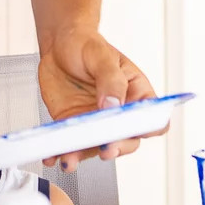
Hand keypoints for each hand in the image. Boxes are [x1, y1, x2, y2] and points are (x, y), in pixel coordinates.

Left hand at [38, 29, 157, 171]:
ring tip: (70, 159)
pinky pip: (72, 145)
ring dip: (84, 157)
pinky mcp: (75, 126)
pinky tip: (51, 156)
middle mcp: (119, 113)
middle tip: (105, 148)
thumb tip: (114, 106)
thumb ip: (111, 81)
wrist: (59, 45)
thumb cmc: (87, 45)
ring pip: (97, 148)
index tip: (134, 130)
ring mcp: (97, 122)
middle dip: (116, 148)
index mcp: (136, 94)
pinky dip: (62, 153)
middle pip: (127, 140)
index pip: (152, 119)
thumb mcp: (102, 56)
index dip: (148, 128)